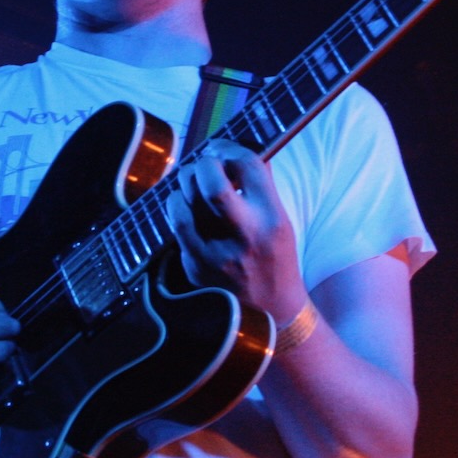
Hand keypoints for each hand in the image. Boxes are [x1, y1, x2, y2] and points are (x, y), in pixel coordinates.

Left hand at [164, 141, 307, 323]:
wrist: (271, 308)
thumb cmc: (274, 255)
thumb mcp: (280, 219)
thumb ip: (260, 186)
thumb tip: (233, 149)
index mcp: (272, 219)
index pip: (248, 166)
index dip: (230, 148)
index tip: (223, 150)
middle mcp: (245, 236)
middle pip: (211, 184)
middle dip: (201, 165)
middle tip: (203, 165)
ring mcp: (216, 255)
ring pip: (183, 204)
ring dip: (182, 185)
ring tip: (190, 184)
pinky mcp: (196, 268)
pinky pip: (176, 227)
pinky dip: (177, 209)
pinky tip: (185, 207)